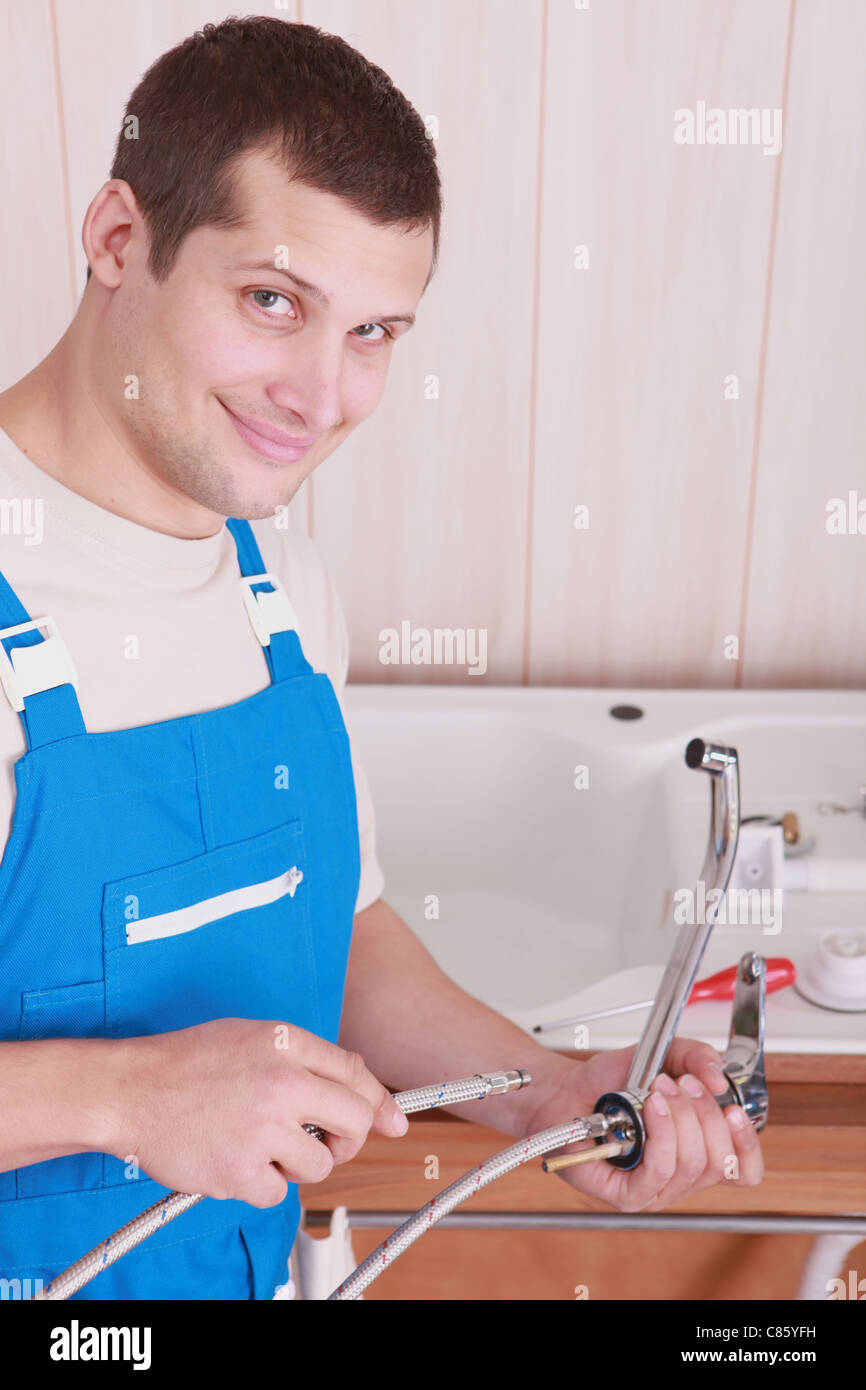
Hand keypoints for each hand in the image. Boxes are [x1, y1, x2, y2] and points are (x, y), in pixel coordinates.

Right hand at [110, 1019, 407, 1208]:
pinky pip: (278, 1192)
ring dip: (297, 1164)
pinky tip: (235, 1159)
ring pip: (319, 1165)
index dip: (380, 1103)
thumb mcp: (253, 1037)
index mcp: (286, 1046)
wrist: (132, 1090)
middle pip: (353, 1123)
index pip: (356, 1075)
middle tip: (323, 1141)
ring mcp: (262, 1129)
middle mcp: (282, 1084)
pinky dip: (261, 1184)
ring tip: (261, 1145)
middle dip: (346, 1140)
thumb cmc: (189, 1062)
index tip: (394, 1122)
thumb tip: (360, 1089)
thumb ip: (306, 1057)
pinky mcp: (240, 1170)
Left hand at [526, 1039, 763, 1212]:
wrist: (566, 1089)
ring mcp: (654, 1189)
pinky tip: (649, 1108)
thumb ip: (696, 1056)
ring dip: (680, 1117)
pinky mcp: (627, 1194)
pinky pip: (659, 1170)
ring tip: (657, 1090)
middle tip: (682, 1083)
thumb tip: (719, 1080)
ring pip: (691, 1163)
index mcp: (697, 1152)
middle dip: (706, 1114)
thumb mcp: (661, 1055)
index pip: (744, 1171)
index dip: (746, 1142)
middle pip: (720, 1162)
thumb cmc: (610, 1082)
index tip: (733, 1109)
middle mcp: (680, 1176)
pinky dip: (660, 1132)